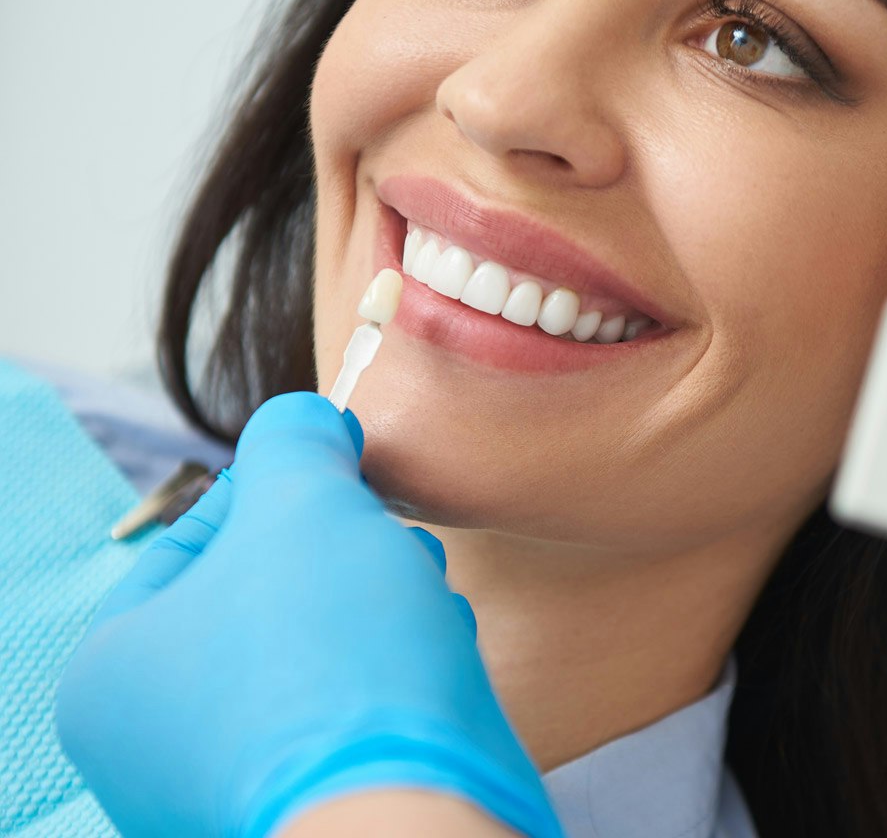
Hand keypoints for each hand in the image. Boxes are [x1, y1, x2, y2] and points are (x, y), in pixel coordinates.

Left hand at [56, 392, 564, 837]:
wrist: (412, 820)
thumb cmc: (332, 652)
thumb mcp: (300, 500)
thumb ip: (291, 437)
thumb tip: (307, 421)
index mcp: (119, 668)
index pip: (198, 533)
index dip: (279, 485)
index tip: (340, 464)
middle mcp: (166, 739)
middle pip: (265, 587)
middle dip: (339, 544)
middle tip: (382, 531)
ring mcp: (243, 778)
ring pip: (319, 640)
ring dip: (377, 594)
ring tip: (417, 585)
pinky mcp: (319, 800)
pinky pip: (352, 699)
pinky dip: (394, 660)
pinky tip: (434, 645)